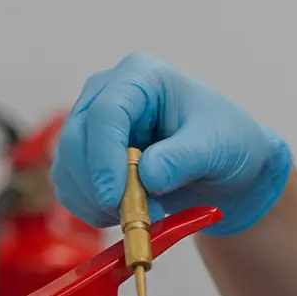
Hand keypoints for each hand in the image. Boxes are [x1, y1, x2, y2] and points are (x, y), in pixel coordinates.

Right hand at [51, 53, 292, 235]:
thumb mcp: (218, 147)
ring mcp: (92, 128)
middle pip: (75, 139)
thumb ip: (184, 159)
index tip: (115, 198)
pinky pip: (71, 189)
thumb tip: (148, 175)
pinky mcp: (88, 160)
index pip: (105, 113)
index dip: (104, 158)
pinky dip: (91, 211)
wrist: (229, 170)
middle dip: (97, 185)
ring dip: (93, 202)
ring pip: (67, 167)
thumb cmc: (228, 143)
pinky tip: (125, 217)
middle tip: (130, 217)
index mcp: (140, 78)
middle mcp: (107, 95)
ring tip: (141, 218)